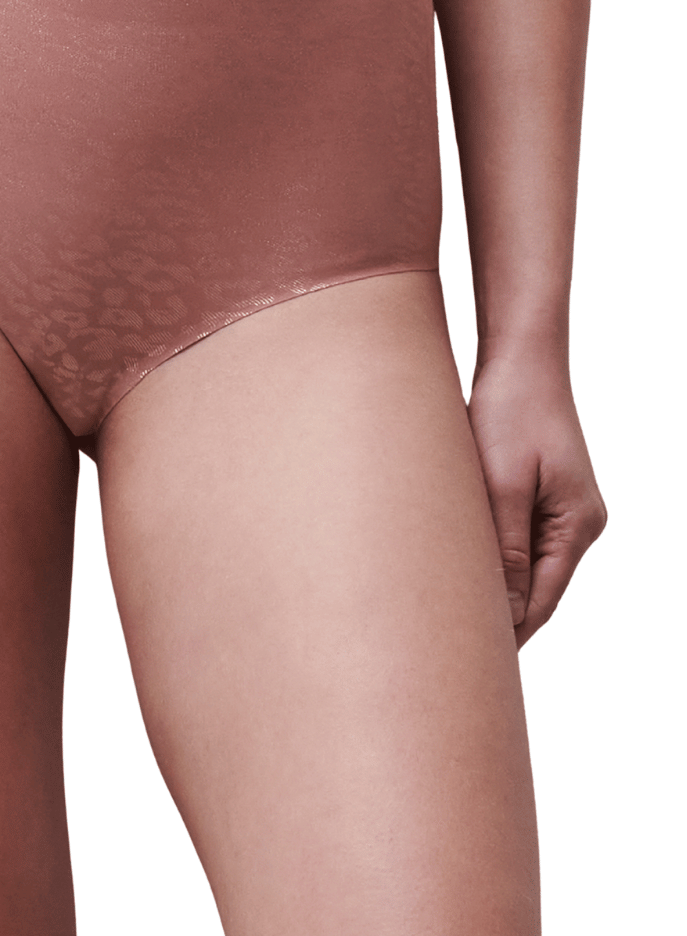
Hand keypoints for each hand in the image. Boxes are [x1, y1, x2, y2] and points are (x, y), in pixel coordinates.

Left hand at [467, 354, 605, 646]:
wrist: (520, 361)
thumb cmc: (510, 412)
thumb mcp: (501, 483)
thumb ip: (504, 548)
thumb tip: (504, 611)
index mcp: (575, 526)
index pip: (541, 601)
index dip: (506, 634)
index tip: (467, 663)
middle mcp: (576, 524)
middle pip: (537, 592)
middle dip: (498, 621)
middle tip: (449, 651)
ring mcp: (561, 511)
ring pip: (526, 568)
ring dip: (493, 589)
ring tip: (446, 619)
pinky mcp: (540, 495)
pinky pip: (518, 542)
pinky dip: (493, 560)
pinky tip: (458, 571)